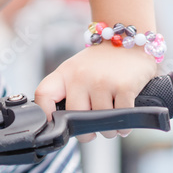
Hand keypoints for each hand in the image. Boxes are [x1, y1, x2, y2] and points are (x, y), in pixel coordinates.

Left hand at [33, 42, 157, 141]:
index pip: (43, 94)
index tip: (54, 127)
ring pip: (101, 122)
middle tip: (92, 132)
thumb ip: (67, 91)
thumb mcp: (77, 69)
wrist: (128, 40)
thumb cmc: (101, 62)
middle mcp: (81, 75)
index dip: (44, 114)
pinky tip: (124, 122)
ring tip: (111, 122)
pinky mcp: (124, 86)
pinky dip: (124, 127)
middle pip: (74, 116)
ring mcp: (102, 81)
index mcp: (65, 72)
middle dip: (84, 133)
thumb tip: (60, 123)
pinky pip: (122, 118)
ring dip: (108, 130)